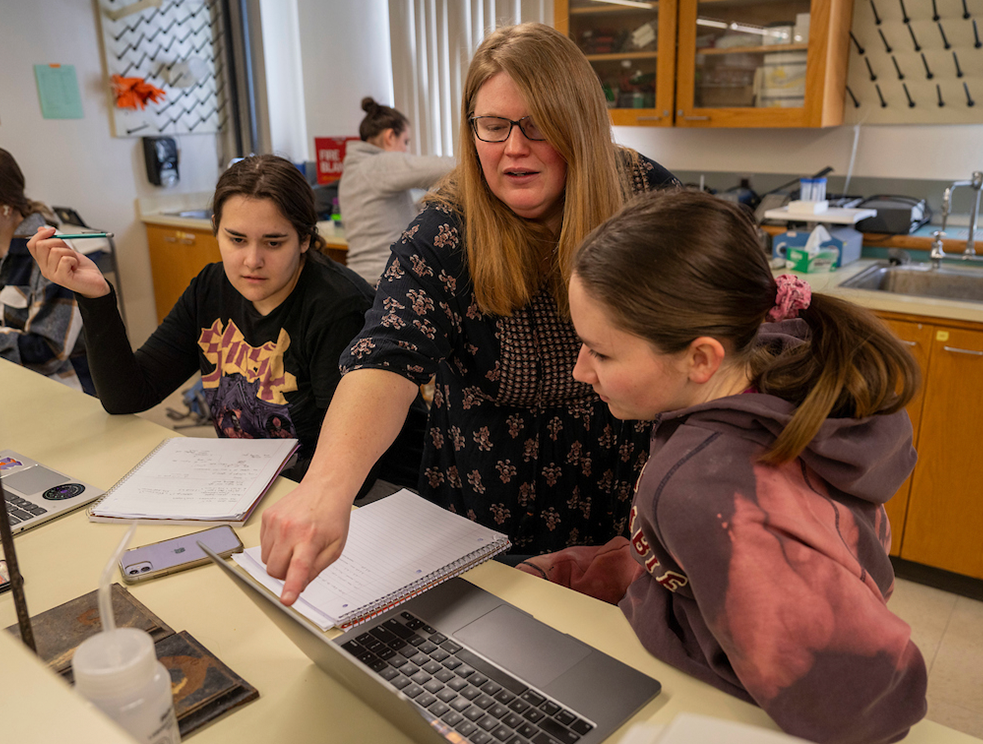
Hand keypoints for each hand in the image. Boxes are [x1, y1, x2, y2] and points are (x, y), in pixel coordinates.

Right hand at [27, 225, 110, 297]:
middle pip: (41, 245)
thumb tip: (41, 228)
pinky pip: (65, 259)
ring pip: (55, 251)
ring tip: (74, 262)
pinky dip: (74, 259)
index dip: (41, 235)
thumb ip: (55, 242)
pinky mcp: (62, 278)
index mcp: (44, 262)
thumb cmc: (82, 268)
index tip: (53, 230)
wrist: (96, 283)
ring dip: (70, 253)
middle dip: (58, 241)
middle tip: (69, 250)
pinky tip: (76, 266)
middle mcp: (44, 269)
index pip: (32, 245)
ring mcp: (52, 275)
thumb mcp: (68, 251)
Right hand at [260, 478, 352, 604]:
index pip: (298, 568)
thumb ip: (317, 569)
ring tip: (295, 544)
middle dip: (285, 573)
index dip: (291, 587)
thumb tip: (299, 586)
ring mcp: (275, 522)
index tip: (286, 600)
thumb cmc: (332, 516)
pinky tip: (288, 534)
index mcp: (310, 538)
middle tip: (299, 561)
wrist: (325, 487)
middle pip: (274, 570)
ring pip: (266, 559)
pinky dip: (274, 546)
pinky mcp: (266, 517)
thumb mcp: (335, 547)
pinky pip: (262, 544)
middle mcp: (289, 529)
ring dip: (278, 559)